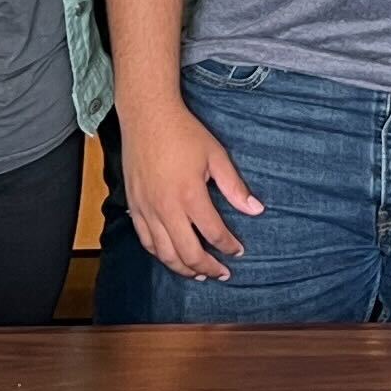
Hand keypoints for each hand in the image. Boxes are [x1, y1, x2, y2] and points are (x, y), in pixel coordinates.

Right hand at [123, 101, 261, 281]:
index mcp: (190, 195)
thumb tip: (256, 210)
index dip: (229, 246)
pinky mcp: (134, 206)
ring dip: (183, 268)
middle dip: (208, 267)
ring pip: (164, 253)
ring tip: (198, 274)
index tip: (239, 251)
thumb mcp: (216, 156)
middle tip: (223, 273)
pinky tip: (171, 257)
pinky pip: (146, 240)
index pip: (214, 233)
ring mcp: (146, 209)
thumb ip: (235, 187)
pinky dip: (160, 254)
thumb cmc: (184, 133)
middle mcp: (166, 208)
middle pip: (188, 252)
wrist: (147, 116)